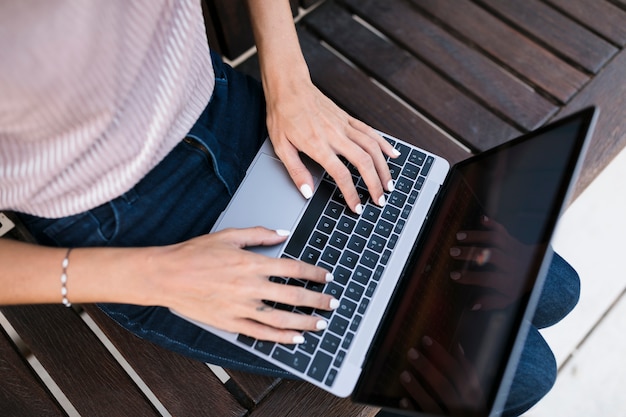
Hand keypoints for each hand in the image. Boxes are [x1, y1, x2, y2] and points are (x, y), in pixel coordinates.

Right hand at [154, 227, 337, 343]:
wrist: (167, 276)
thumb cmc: (194, 254)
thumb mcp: (229, 236)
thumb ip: (259, 234)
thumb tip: (283, 233)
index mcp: (252, 263)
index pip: (293, 267)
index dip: (314, 273)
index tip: (326, 276)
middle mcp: (250, 287)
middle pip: (293, 295)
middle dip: (318, 300)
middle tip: (333, 303)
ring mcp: (242, 308)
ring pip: (282, 319)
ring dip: (305, 322)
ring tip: (321, 324)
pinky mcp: (231, 323)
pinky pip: (262, 334)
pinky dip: (281, 338)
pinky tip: (296, 339)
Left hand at [266, 79, 398, 212]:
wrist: (288, 86)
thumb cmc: (282, 115)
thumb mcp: (280, 146)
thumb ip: (296, 171)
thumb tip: (307, 192)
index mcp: (318, 145)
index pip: (341, 174)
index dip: (352, 194)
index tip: (357, 207)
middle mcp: (335, 135)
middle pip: (363, 162)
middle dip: (375, 184)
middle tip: (380, 200)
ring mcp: (344, 125)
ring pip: (372, 147)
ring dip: (383, 168)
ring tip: (389, 184)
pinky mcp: (347, 118)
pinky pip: (370, 132)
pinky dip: (384, 144)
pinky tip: (393, 154)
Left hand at [398, 336, 482, 415]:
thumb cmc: (468, 411)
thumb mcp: (475, 398)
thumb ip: (469, 378)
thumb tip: (458, 347)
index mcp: (478, 400)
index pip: (461, 372)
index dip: (443, 354)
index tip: (426, 339)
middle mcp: (466, 412)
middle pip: (445, 386)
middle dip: (427, 367)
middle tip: (411, 352)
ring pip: (431, 405)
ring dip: (416, 388)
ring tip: (404, 374)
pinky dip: (412, 410)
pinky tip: (403, 400)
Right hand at [449, 216, 533, 309]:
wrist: (543, 272)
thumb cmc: (519, 287)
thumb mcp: (509, 300)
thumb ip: (491, 303)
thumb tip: (472, 305)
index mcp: (510, 282)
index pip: (488, 279)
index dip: (470, 277)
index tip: (453, 275)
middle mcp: (513, 264)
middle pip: (491, 255)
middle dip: (471, 252)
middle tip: (453, 252)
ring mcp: (514, 250)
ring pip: (495, 239)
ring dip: (477, 236)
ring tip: (459, 236)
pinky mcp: (514, 240)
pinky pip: (504, 230)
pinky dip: (493, 223)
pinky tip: (481, 219)